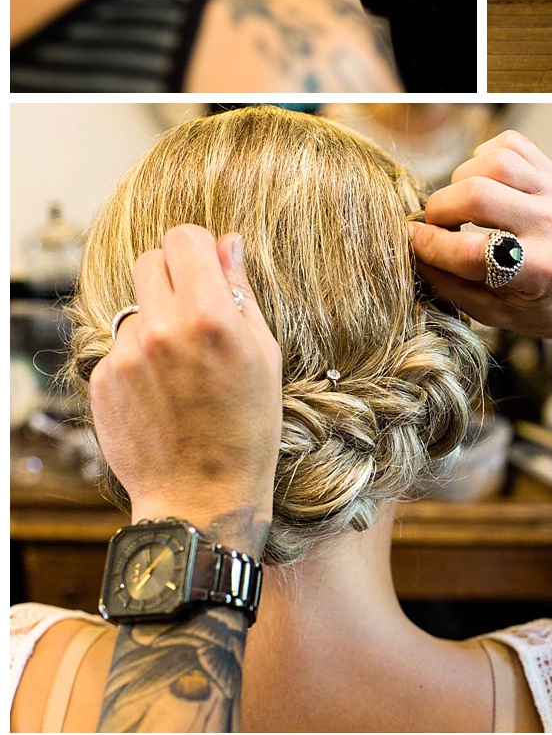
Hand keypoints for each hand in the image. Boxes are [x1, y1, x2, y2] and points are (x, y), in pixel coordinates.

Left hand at [89, 225, 281, 556]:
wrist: (201, 495)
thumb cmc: (247, 428)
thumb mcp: (264, 354)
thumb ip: (242, 292)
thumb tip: (229, 242)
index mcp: (209, 317)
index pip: (184, 239)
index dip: (198, 247)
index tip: (207, 266)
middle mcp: (162, 329)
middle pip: (151, 260)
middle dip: (173, 274)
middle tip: (194, 311)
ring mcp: (126, 355)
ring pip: (135, 305)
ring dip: (156, 320)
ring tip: (181, 366)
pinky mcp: (103, 379)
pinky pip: (120, 344)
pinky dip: (139, 355)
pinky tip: (162, 390)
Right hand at [409, 130, 551, 346]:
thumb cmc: (547, 309)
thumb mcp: (498, 316)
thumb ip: (451, 285)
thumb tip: (412, 248)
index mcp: (545, 270)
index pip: (470, 250)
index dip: (430, 246)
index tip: (414, 244)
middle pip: (477, 195)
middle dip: (440, 210)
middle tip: (439, 227)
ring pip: (492, 162)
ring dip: (462, 182)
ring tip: (463, 207)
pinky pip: (510, 144)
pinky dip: (484, 158)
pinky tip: (484, 184)